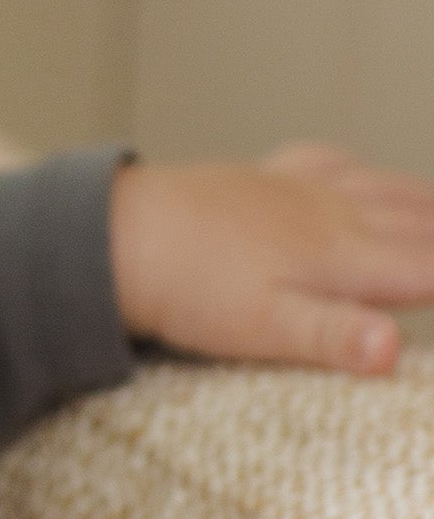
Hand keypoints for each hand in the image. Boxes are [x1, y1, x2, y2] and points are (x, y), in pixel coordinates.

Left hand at [111, 146, 433, 373]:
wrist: (115, 235)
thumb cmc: (186, 291)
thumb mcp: (261, 329)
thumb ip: (334, 338)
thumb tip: (394, 353)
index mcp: (345, 259)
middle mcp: (336, 216)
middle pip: (428, 224)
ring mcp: (300, 192)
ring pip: (390, 189)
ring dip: (430, 203)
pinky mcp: (263, 180)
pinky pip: (330, 164)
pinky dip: (362, 171)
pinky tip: (361, 173)